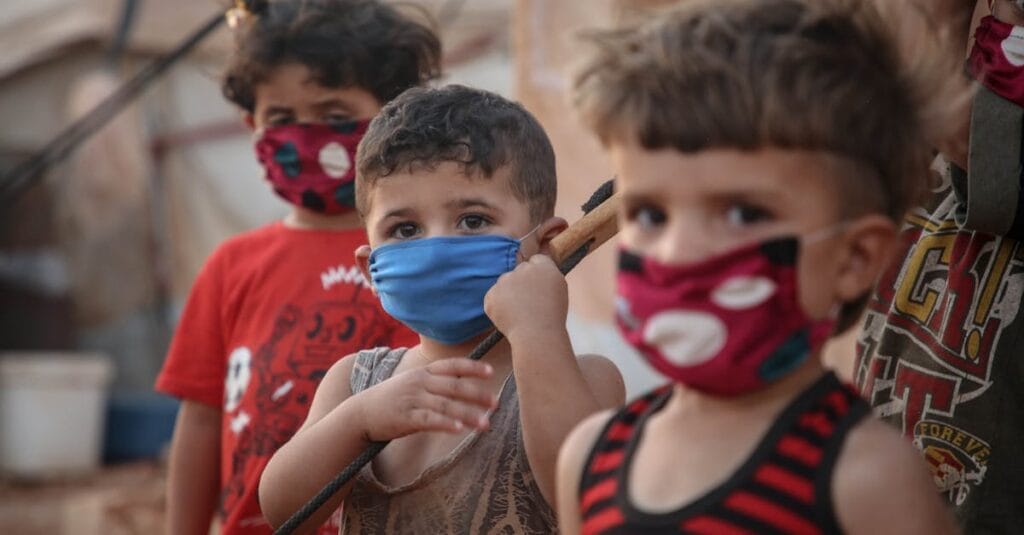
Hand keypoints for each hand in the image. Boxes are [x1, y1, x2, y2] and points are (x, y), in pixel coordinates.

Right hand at [353, 357, 496, 441]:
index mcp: (423, 372)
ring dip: (468, 415)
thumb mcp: (413, 382)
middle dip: (477, 394)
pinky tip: (459, 429)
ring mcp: (413, 399)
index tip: (490, 371)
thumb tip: (464, 383)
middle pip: (454, 386)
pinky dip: (446, 423)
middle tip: (496, 403)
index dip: (472, 367)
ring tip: (486, 424)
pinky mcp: (405, 417)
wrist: (361, 412)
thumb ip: (435, 381)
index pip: (452, 365)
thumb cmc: (393, 399)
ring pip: (446, 405)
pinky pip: (429, 419)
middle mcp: (420, 382)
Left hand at [484, 254, 567, 341]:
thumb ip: (547, 274)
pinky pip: (494, 297)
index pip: (536, 261)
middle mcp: (522, 269)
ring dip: (509, 293)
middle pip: (519, 270)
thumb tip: (538, 265)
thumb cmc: (552, 316)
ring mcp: (505, 281)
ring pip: (505, 283)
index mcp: (543, 266)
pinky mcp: (492, 295)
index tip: (539, 288)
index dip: (538, 275)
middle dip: (521, 282)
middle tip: (529, 303)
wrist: (536, 335)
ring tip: (521, 313)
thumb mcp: (559, 288)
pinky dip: (498, 306)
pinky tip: (510, 317)